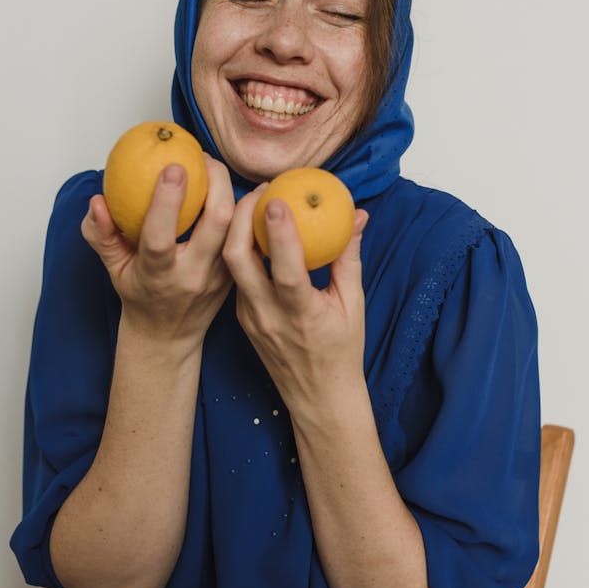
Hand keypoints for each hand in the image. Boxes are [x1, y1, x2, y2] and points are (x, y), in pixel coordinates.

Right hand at [82, 153, 234, 347]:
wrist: (169, 335)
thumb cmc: (140, 294)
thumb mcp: (113, 268)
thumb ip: (101, 234)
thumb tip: (97, 201)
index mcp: (158, 274)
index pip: (161, 237)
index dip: (167, 201)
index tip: (173, 166)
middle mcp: (192, 276)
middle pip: (215, 223)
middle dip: (216, 182)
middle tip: (202, 157)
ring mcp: (219, 277)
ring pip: (238, 228)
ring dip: (236, 192)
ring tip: (220, 168)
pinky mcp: (236, 275)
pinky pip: (247, 237)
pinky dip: (246, 209)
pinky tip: (246, 188)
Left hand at [221, 185, 368, 417]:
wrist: (316, 397)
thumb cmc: (341, 351)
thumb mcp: (353, 305)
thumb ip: (349, 258)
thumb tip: (356, 215)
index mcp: (301, 314)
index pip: (285, 271)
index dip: (279, 235)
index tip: (277, 200)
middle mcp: (268, 316)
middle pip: (238, 261)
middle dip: (242, 219)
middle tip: (260, 190)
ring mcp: (250, 318)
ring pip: (232, 267)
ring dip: (237, 230)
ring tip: (255, 202)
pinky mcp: (242, 318)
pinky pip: (237, 277)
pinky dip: (241, 249)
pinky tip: (252, 230)